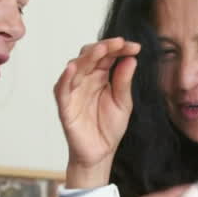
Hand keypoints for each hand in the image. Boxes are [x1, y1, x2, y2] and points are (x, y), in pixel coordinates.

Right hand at [54, 37, 139, 187]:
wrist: (100, 153)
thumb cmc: (109, 127)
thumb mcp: (123, 102)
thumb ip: (124, 82)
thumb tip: (131, 59)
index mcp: (101, 76)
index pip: (108, 55)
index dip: (119, 48)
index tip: (135, 47)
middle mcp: (86, 79)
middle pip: (91, 55)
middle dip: (105, 47)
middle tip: (120, 43)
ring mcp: (74, 90)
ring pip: (76, 67)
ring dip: (87, 56)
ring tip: (101, 49)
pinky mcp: (65, 105)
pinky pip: (62, 89)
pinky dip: (66, 78)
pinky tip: (73, 68)